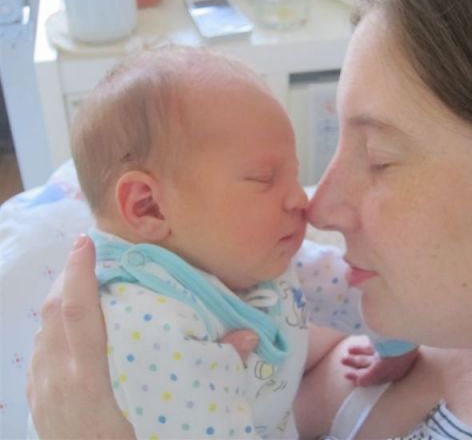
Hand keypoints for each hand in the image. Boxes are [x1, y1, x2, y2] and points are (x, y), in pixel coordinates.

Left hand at [27, 235, 258, 438]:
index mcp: (90, 378)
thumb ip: (207, 372)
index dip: (80, 273)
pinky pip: (40, 349)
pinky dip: (52, 325)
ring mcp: (43, 389)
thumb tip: (247, 336)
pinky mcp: (36, 400)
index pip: (79, 312)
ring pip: (43, 328)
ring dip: (59, 298)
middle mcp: (60, 377)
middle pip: (55, 311)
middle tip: (88, 254)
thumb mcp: (172, 417)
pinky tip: (68, 325)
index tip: (87, 242)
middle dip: (68, 275)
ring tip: (80, 282)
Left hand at [342, 343, 419, 386]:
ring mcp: (389, 352)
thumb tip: (359, 383)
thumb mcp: (380, 370)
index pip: (373, 378)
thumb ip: (369, 377)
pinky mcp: (387, 341)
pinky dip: (363, 347)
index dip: (360, 377)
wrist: (404, 335)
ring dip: (357, 355)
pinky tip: (355, 345)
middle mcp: (390, 364)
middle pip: (370, 366)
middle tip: (342, 361)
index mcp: (391, 373)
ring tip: (346, 352)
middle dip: (355, 365)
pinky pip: (372, 346)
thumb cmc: (394, 354)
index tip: (347, 375)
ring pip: (370, 355)